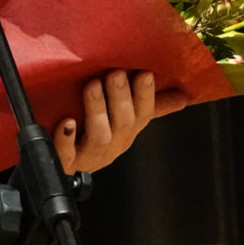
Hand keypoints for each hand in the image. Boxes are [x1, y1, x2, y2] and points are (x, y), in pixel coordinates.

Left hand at [52, 70, 186, 174]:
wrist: (60, 171)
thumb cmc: (91, 140)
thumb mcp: (122, 122)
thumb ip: (150, 107)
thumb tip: (183, 96)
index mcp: (126, 133)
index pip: (144, 114)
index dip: (146, 96)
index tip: (145, 73)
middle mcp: (111, 145)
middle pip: (123, 124)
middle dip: (121, 97)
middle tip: (116, 73)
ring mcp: (88, 155)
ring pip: (99, 137)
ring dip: (97, 110)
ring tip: (93, 85)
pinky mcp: (65, 162)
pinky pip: (66, 154)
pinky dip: (66, 139)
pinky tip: (67, 123)